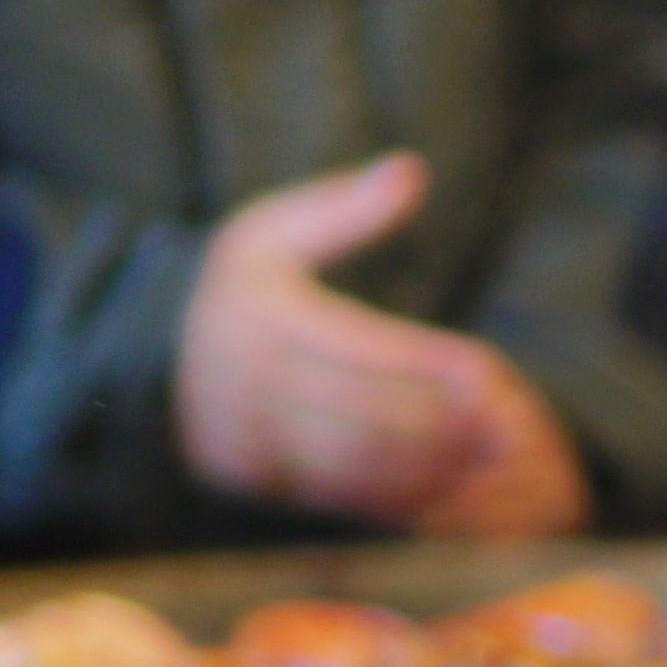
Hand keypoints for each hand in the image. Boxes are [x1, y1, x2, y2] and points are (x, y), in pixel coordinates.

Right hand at [171, 156, 586, 532]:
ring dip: (422, 466)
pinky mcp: (240, 475)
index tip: (484, 370)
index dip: (425, 361)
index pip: (355, 344)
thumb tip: (409, 172)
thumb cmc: (248, 286)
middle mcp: (230, 376)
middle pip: (354, 410)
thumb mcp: (278, 230)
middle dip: (435, 424)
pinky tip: (438, 483)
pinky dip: (389, 492)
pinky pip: (327, 494)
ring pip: (345, 462)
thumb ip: (346, 207)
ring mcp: (230, 431)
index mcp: (248, 310)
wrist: (168, 353)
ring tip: (480, 456)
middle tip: (498, 426)